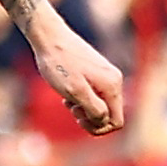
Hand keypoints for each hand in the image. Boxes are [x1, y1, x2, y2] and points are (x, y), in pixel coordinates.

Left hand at [27, 11, 126, 135]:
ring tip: (67, 101)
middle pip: (109, 114)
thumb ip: (94, 109)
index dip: (99, 128)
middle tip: (72, 109)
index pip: (117, 122)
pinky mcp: (96, 71)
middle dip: (90, 118)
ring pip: (100, 105)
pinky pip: (95, 95)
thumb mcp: (75, 91)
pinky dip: (82, 99)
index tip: (79, 120)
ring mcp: (106, 74)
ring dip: (84, 109)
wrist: (49, 37)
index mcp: (112, 86)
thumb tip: (105, 120)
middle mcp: (114, 80)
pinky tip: (67, 94)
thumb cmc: (59, 64)